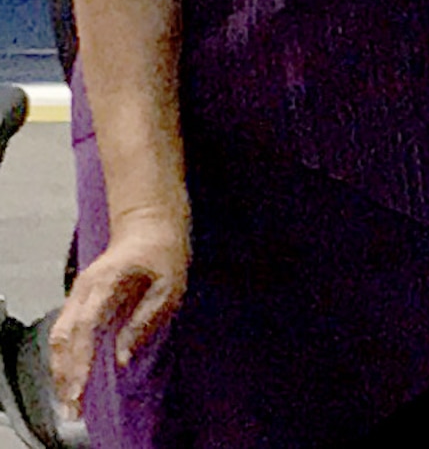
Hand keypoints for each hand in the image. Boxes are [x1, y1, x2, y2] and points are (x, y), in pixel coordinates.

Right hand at [48, 206, 189, 409]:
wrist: (149, 223)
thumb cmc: (163, 252)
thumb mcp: (169, 285)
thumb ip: (146, 320)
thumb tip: (123, 358)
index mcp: (105, 281)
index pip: (85, 326)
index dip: (81, 359)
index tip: (81, 387)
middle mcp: (84, 289)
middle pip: (63, 337)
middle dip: (65, 373)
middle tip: (73, 405)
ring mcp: (78, 294)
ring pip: (58, 337)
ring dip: (61, 370)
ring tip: (70, 401)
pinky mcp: (80, 302)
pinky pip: (65, 333)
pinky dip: (65, 359)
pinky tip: (72, 380)